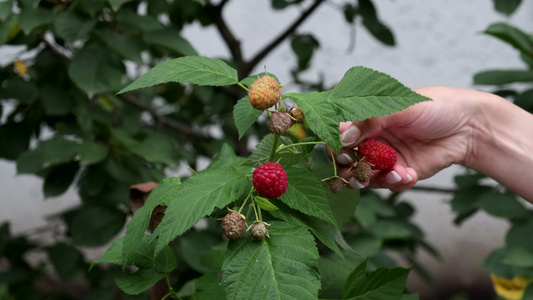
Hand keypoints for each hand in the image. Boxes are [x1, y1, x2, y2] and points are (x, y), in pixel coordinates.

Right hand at [334, 86, 477, 191]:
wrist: (470, 127)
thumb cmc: (436, 107)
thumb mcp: (399, 108)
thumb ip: (369, 121)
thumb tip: (343, 136)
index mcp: (368, 120)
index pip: (340, 134)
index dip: (336, 145)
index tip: (343, 150)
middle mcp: (372, 140)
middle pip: (347, 160)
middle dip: (350, 168)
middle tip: (359, 167)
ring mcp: (386, 158)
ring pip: (364, 176)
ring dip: (372, 178)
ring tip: (392, 172)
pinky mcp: (401, 173)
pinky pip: (388, 185)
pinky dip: (395, 182)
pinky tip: (408, 175)